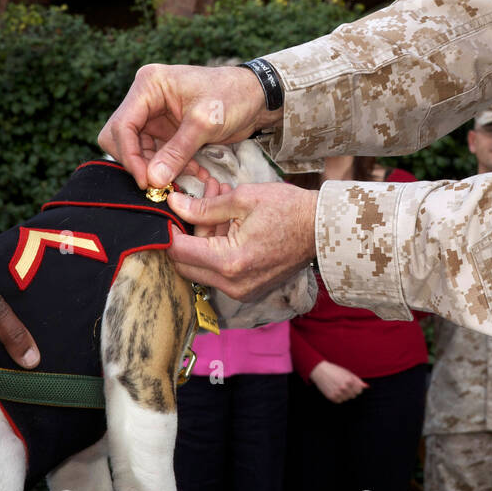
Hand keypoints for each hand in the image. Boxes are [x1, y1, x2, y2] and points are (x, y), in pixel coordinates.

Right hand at [98, 62, 281, 189]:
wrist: (257, 97)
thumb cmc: (233, 96)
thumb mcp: (205, 123)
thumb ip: (177, 152)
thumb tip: (152, 180)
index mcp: (149, 85)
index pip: (122, 124)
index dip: (129, 155)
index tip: (145, 180)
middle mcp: (146, 98)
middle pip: (123, 138)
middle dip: (139, 163)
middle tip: (158, 184)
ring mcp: (155, 115)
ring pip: (139, 150)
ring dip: (157, 169)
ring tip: (182, 180)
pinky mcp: (167, 130)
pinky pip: (157, 154)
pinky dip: (171, 167)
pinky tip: (194, 173)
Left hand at [166, 179, 317, 299]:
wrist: (322, 229)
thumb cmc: (288, 209)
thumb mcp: (242, 199)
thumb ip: (204, 206)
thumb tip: (174, 204)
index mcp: (229, 261)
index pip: (179, 251)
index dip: (169, 230)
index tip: (169, 212)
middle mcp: (233, 285)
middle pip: (186, 265)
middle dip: (186, 235)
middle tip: (196, 206)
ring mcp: (242, 292)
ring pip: (202, 269)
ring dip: (203, 241)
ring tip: (219, 207)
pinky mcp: (249, 291)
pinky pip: (220, 274)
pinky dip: (218, 251)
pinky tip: (229, 224)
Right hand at [310, 360, 367, 403]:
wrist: (320, 371)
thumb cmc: (335, 370)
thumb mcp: (347, 373)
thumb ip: (358, 380)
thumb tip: (367, 386)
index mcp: (350, 380)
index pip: (359, 390)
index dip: (356, 387)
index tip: (352, 385)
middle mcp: (344, 388)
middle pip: (353, 395)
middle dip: (351, 391)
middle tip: (344, 385)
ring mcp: (338, 393)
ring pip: (347, 399)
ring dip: (344, 394)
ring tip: (339, 387)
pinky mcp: (332, 397)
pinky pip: (339, 401)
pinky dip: (338, 397)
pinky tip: (335, 390)